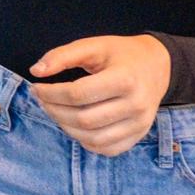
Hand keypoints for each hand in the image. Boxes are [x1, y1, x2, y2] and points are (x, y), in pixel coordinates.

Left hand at [29, 34, 172, 156]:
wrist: (158, 66)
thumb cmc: (121, 54)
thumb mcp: (94, 46)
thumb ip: (63, 55)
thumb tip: (36, 71)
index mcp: (125, 79)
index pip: (78, 94)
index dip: (51, 93)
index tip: (36, 86)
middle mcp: (136, 105)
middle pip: (84, 119)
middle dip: (54, 111)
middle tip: (41, 100)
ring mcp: (140, 124)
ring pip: (93, 138)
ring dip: (66, 128)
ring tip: (54, 111)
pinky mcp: (139, 136)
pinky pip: (107, 149)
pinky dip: (85, 141)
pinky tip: (74, 125)